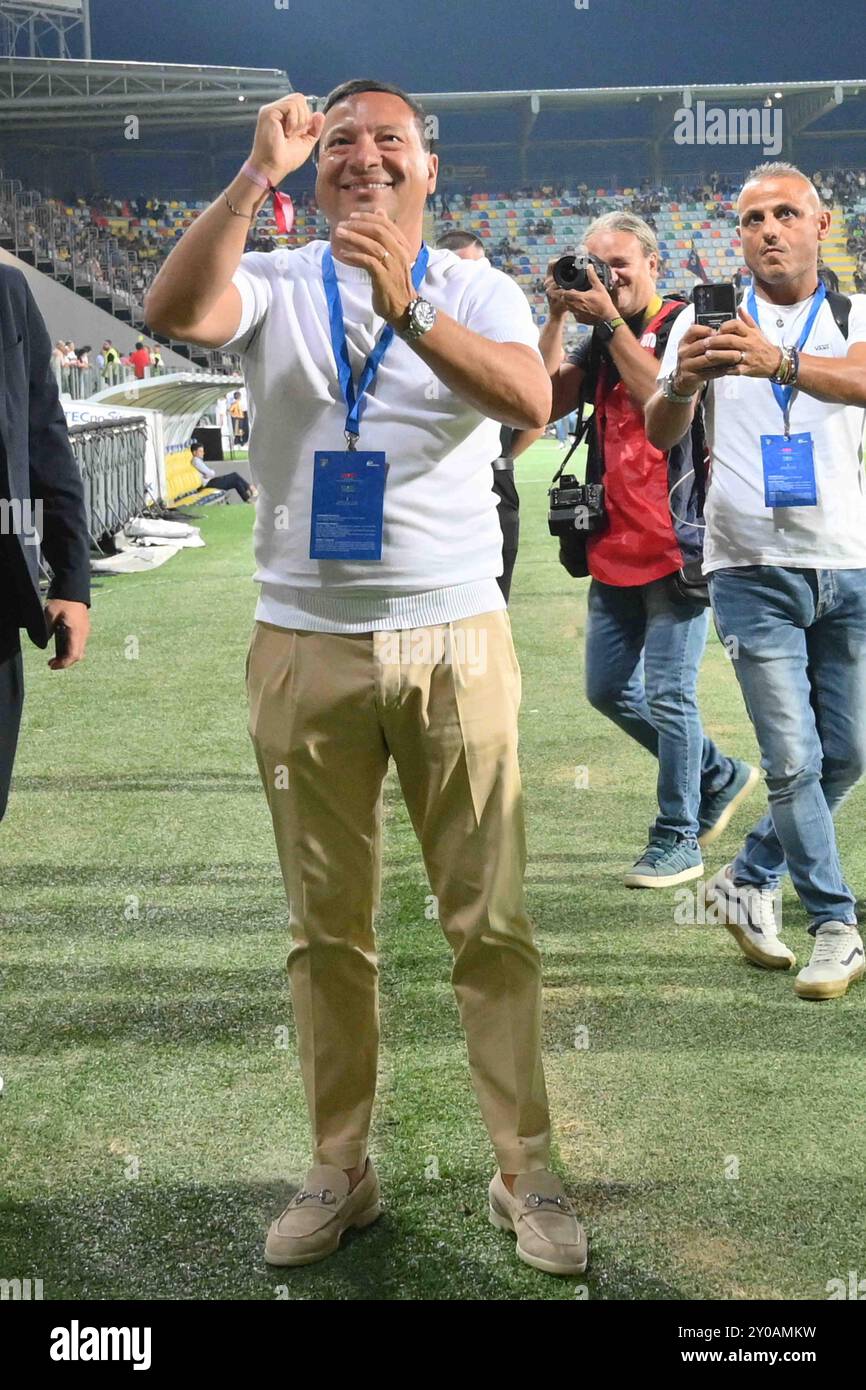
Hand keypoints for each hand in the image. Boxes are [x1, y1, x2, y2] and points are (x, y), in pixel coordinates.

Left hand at [44, 599, 88, 669]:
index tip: (51, 665)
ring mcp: (85, 631)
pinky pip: (79, 644)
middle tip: (51, 663)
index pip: (73, 655)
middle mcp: (83, 634)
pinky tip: (61, 647)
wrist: (73, 589)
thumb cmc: (62, 600)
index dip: (63, 664)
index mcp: (76, 631)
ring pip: (79, 651)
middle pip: (78, 656)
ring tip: (55, 657)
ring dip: (68, 657)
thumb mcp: (49, 614)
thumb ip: (46, 630)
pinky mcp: (84, 629)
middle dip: (65, 662)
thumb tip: (43, 644)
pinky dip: (70, 650)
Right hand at [248, 93, 325, 185]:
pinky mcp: (268, 112)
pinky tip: (287, 132)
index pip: (301, 104)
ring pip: (297, 99)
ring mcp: (272, 110)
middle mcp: (277, 110)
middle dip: (305, 117)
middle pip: (299, 98)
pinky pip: (290, 105)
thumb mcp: (306, 142)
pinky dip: (294, 121)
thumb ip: (314, 128)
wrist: (273, 167)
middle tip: (296, 134)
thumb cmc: (285, 159)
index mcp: (284, 116)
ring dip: (300, 120)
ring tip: (290, 134)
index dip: (307, 118)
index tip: (300, 134)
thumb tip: (320, 114)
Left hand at [331, 210, 417, 326]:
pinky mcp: (384, 277)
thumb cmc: (395, 281)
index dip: (367, 217)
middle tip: (342, 225)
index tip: (351, 216)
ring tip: (339, 235)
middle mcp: (400, 253)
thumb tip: (379, 212)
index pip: (386, 224)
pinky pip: (368, 262)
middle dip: (358, 226)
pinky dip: (355, 256)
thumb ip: (386, 235)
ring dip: (353, 238)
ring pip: (372, 245)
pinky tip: (344, 254)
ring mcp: (393, 265)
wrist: (404, 308)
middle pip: (378, 231)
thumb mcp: (393, 255)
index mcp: (402, 245)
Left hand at [543, 260, 616, 325]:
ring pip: (568, 306)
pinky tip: (581, 306)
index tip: (566, 286)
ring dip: (569, 302)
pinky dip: (574, 309)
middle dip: (566, 295)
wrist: (608, 318)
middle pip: (564, 300)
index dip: (564, 289)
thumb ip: (592, 276)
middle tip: (570, 291)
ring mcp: (577, 314)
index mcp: (579, 297)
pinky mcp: (579, 319)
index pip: (564, 293)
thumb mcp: (599, 287)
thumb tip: (589, 267)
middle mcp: (576, 306)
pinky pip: (573, 313)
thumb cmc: (604, 303)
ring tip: (575, 298)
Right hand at [674, 322, 737, 393]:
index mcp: (684, 341)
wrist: (683, 380)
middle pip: (702, 345)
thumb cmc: (693, 360)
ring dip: (724, 357)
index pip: (693, 330)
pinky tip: (730, 368)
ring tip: (737, 355)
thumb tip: (720, 323)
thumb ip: (704, 336)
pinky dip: (721, 370)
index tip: (720, 331)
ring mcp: (686, 365)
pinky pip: (708, 373)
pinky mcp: (691, 377)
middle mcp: (683, 352)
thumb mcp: (694, 346)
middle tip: (735, 343)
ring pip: (707, 359)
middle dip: (720, 343)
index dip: (707, 329)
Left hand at [704, 307, 784, 378]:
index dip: (725, 326)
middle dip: (716, 341)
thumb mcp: (757, 330)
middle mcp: (749, 344)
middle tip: (705, 342)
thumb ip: (747, 319)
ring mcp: (748, 357)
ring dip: (718, 355)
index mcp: (750, 333)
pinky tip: (715, 369)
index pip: (736, 325)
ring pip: (731, 355)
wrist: (776, 362)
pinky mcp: (747, 369)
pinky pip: (734, 369)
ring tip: (707, 354)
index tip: (717, 329)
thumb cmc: (763, 346)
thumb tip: (739, 307)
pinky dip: (724, 369)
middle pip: (730, 340)